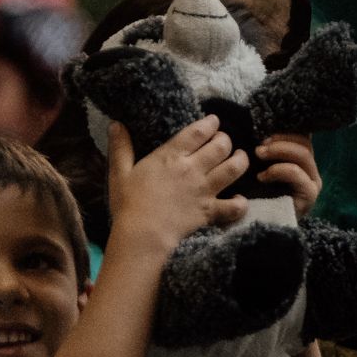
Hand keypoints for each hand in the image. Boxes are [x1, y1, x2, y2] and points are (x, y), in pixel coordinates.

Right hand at [106, 115, 248, 253]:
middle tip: (223, 141)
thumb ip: (120, 147)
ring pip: (234, 168)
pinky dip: (240, 203)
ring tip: (240, 158)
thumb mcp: (120, 173)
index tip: (214, 121)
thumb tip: (116, 124)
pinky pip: (234, 206)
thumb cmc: (129, 204)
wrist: (142, 235)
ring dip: (240, 160)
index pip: (199, 131)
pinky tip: (239, 199)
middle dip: (225, 139)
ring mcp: (204, 190)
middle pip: (222, 145)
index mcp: (171, 156)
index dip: (210, 123)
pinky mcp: (210, 211)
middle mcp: (193, 169)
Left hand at [255, 133, 321, 215]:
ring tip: (259, 155)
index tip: (263, 133)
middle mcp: (312, 171)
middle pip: (304, 143)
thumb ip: (266, 151)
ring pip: (303, 155)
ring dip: (278, 151)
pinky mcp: (310, 196)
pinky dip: (278, 170)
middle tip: (259, 147)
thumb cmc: (255, 197)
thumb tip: (260, 130)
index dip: (285, 131)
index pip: (303, 136)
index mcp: (302, 162)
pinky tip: (261, 177)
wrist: (256, 228)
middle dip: (280, 140)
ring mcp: (313, 184)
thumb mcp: (259, 168)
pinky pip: (296, 173)